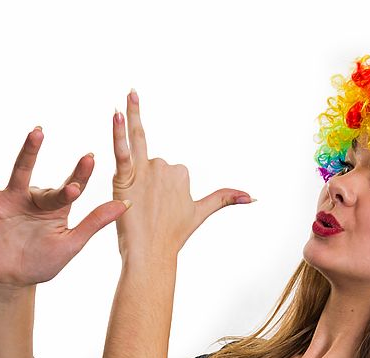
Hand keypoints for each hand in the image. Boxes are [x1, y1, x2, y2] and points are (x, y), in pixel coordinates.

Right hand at [0, 127, 129, 288]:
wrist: (12, 280)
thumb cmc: (43, 263)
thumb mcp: (72, 243)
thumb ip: (95, 222)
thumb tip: (128, 203)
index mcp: (57, 208)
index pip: (71, 187)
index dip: (81, 175)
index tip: (91, 158)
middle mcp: (36, 199)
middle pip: (49, 181)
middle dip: (63, 171)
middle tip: (69, 151)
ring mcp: (13, 198)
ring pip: (21, 171)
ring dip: (29, 152)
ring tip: (39, 133)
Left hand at [111, 89, 252, 259]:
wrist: (151, 254)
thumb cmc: (174, 235)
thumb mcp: (201, 212)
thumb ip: (224, 198)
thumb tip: (252, 196)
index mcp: (182, 173)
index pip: (166, 169)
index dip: (159, 190)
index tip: (158, 210)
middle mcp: (166, 167)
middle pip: (151, 160)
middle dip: (146, 183)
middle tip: (147, 207)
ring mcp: (146, 171)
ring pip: (137, 146)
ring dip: (131, 119)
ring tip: (130, 92)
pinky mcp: (126, 177)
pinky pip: (123, 150)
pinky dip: (119, 131)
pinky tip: (116, 112)